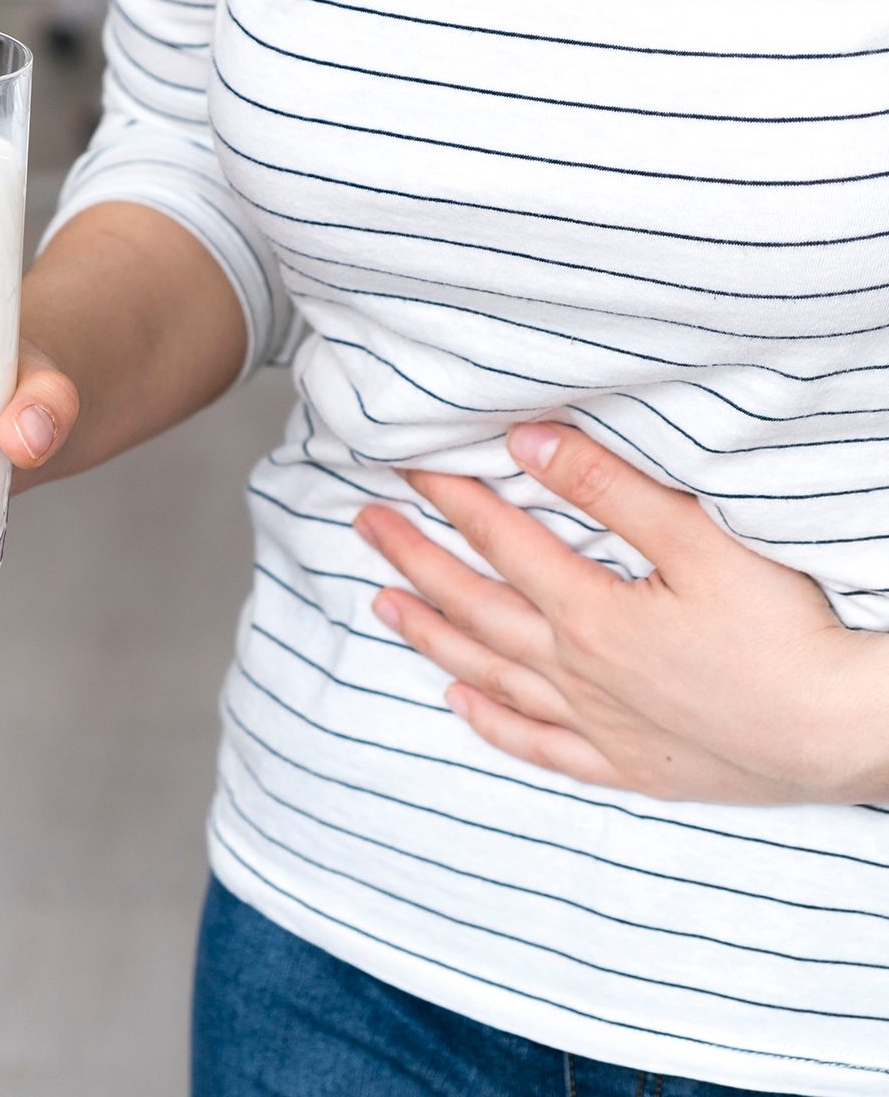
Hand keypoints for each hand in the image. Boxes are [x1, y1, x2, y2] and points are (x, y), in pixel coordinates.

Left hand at [354, 423, 888, 805]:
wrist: (840, 733)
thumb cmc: (783, 634)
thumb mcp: (702, 542)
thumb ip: (610, 490)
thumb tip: (528, 442)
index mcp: (589, 611)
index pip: (498, 540)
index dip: (449, 497)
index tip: (407, 466)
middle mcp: (575, 669)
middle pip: (473, 606)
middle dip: (414, 560)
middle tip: (365, 526)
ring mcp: (594, 722)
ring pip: (488, 674)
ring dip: (430, 637)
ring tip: (383, 605)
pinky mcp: (624, 763)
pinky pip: (537, 746)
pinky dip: (491, 725)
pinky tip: (458, 707)